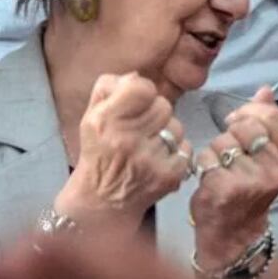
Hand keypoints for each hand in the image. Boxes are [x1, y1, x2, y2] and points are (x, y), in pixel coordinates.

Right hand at [54, 73, 192, 234]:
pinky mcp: (168, 176)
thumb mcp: (91, 116)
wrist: (101, 202)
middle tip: (143, 128)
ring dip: (167, 133)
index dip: (143, 91)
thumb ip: (109, 88)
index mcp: (106, 121)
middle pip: (163, 106)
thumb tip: (136, 76)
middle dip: (156, 113)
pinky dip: (176, 153)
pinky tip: (158, 160)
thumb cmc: (98, 152)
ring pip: (176, 127)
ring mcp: (150, 159)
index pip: (141, 88)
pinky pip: (185, 148)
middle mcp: (127, 140)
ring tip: (150, 146)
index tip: (138, 102)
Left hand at [190, 86, 277, 269]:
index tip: (239, 122)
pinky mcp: (224, 188)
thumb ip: (267, 120)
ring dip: (216, 150)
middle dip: (231, 133)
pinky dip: (203, 163)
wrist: (234, 232)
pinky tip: (210, 177)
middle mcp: (275, 170)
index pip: (271, 116)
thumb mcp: (267, 155)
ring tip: (222, 167)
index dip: (249, 113)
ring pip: (222, 140)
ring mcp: (250, 180)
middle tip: (232, 152)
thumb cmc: (250, 186)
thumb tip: (265, 90)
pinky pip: (206, 156)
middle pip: (245, 125)